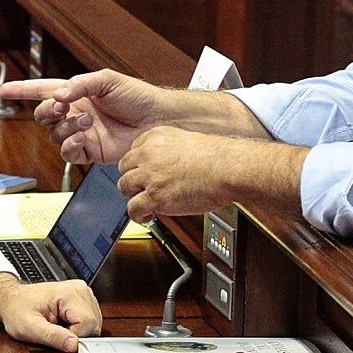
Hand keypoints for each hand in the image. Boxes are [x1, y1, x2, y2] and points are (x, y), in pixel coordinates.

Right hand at [0, 69, 169, 164]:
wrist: (158, 120)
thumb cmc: (138, 96)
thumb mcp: (108, 80)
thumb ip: (81, 85)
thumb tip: (58, 96)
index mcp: (78, 93)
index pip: (44, 90)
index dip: (23, 89)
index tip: (5, 90)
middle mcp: (76, 113)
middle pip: (44, 115)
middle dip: (47, 111)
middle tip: (62, 107)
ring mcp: (82, 133)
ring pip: (54, 135)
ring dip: (65, 127)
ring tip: (86, 121)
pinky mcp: (91, 152)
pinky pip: (68, 153)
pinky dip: (70, 145)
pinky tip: (83, 137)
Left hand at [0, 272, 102, 351]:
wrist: (12, 299)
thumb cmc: (17, 310)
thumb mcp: (29, 328)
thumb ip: (52, 337)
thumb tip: (74, 345)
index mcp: (70, 293)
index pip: (88, 325)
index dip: (74, 338)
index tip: (56, 336)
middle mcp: (81, 290)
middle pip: (93, 325)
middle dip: (76, 335)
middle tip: (55, 330)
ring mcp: (84, 293)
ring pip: (94, 324)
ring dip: (77, 331)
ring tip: (58, 325)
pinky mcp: (84, 299)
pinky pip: (90, 321)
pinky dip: (78, 327)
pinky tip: (64, 323)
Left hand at [116, 127, 234, 223]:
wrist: (228, 168)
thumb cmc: (218, 158)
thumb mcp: (187, 141)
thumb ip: (170, 150)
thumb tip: (164, 164)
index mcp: (156, 137)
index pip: (133, 150)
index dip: (139, 165)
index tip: (144, 172)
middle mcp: (148, 154)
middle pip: (124, 168)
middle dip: (134, 179)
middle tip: (144, 188)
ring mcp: (150, 175)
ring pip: (125, 187)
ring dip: (133, 196)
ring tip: (145, 202)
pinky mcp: (155, 196)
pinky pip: (133, 208)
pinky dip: (138, 215)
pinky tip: (147, 216)